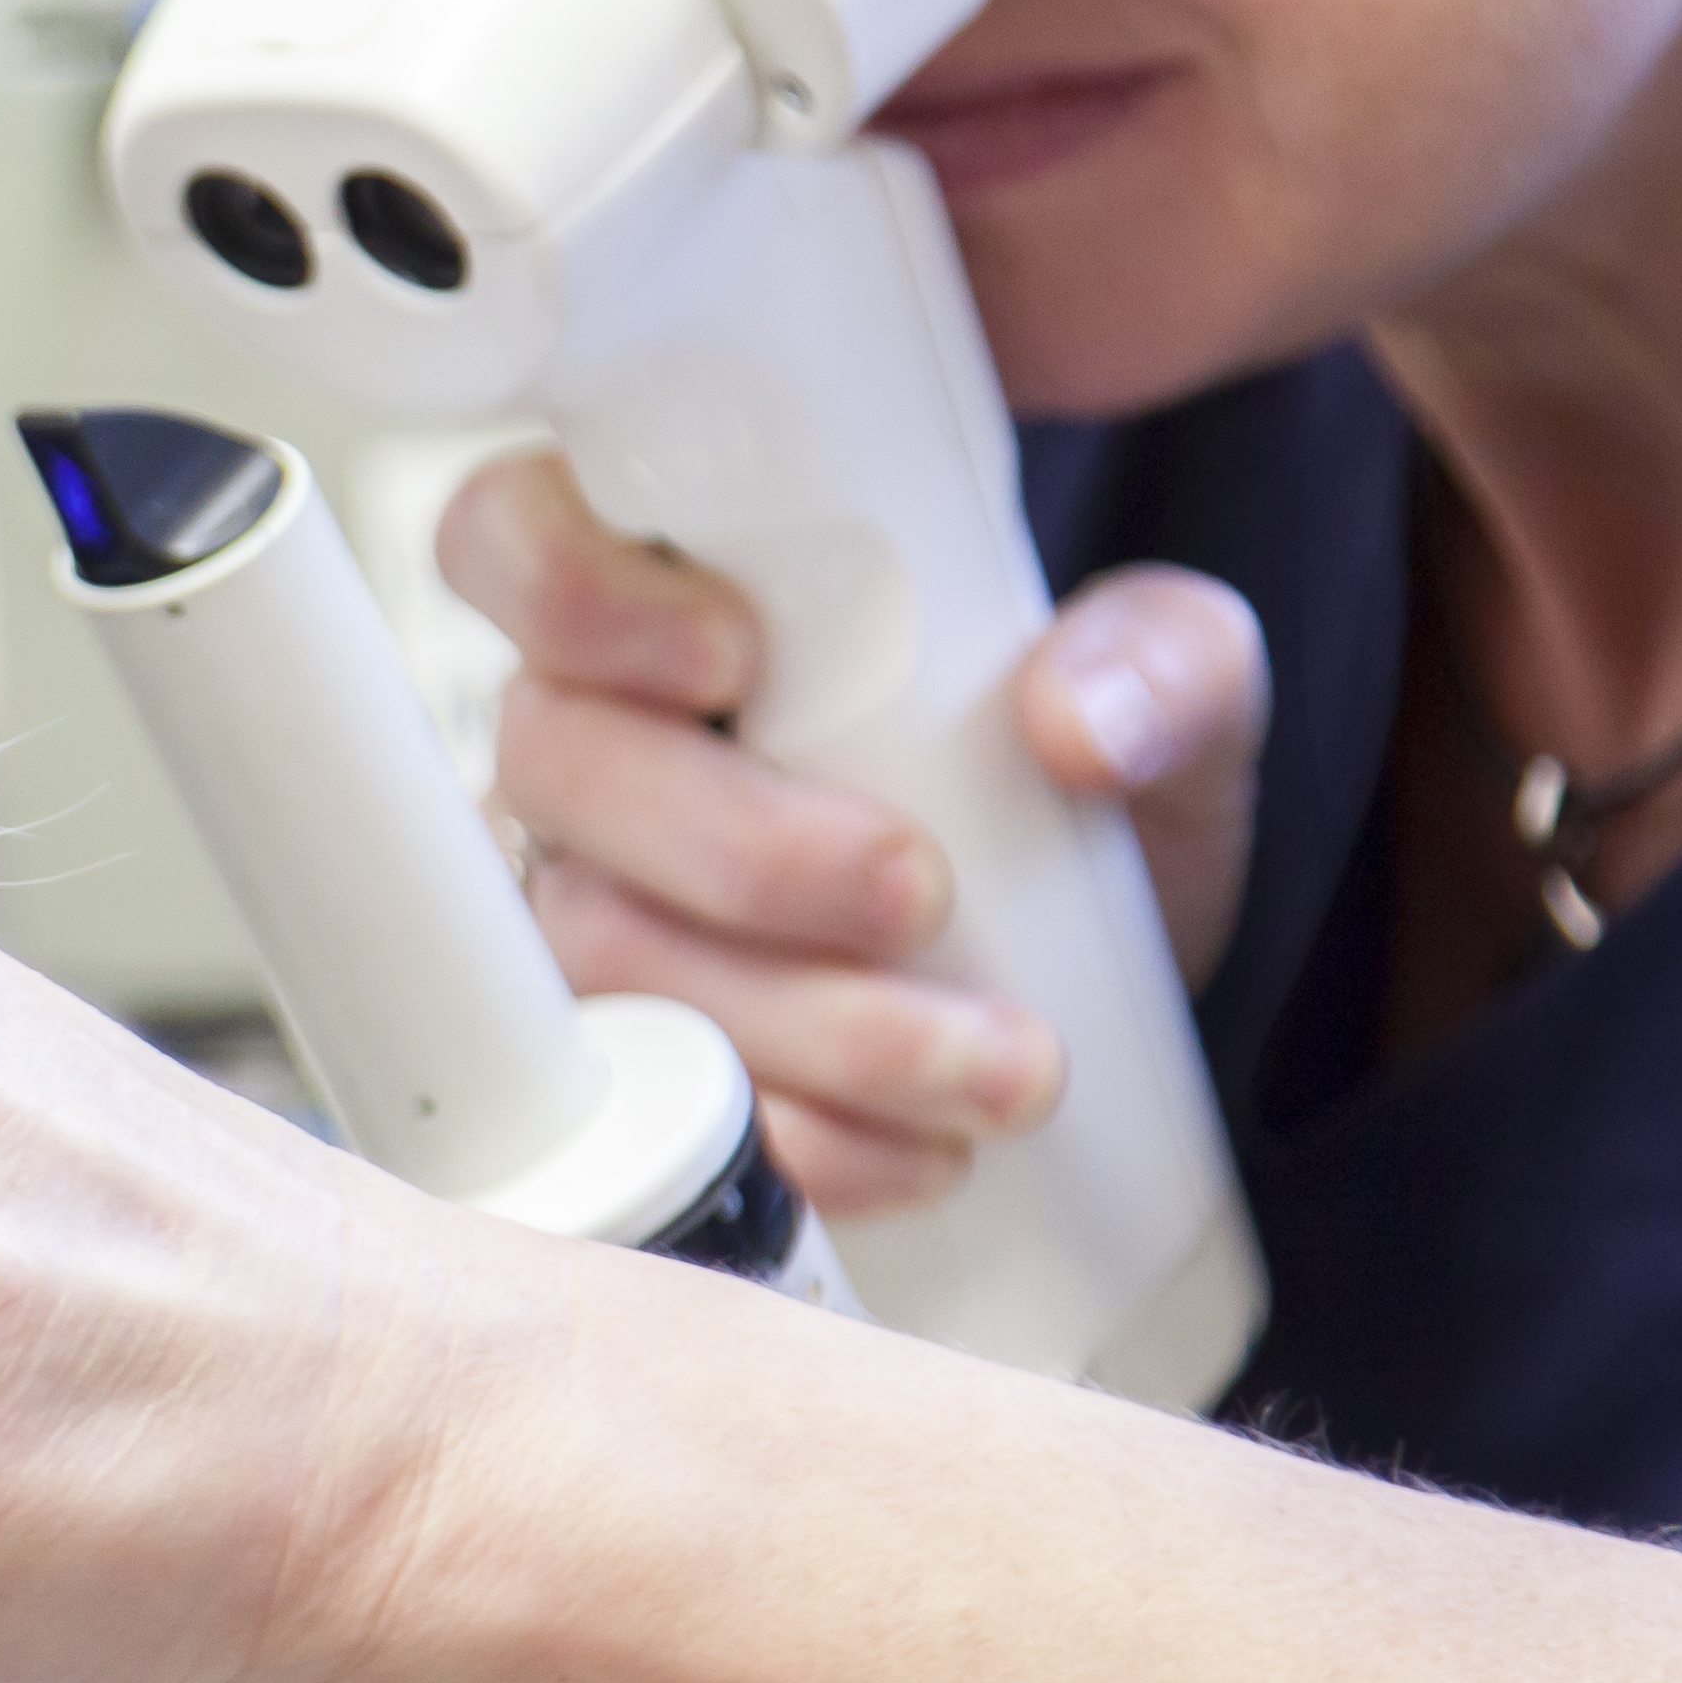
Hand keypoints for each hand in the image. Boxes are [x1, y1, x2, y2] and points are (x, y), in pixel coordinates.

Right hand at [437, 448, 1269, 1213]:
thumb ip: (1157, 660)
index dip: (576, 595)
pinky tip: (926, 1148)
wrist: (1092, 964)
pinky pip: (646, 1106)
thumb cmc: (1070, 775)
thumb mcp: (1166, 685)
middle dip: (735, 848)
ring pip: (596, 952)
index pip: (515, 535)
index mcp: (673, 588)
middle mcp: (594, 738)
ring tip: (996, 1063)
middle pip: (553, 766)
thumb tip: (1075, 724)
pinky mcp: (630, 1052)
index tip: (732, 657)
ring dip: (801, 1024)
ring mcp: (588, 899)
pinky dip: (799, 1140)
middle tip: (913, 890)